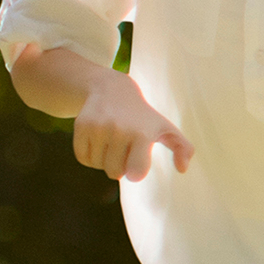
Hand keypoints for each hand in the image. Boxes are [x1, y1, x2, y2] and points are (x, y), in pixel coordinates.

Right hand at [72, 72, 192, 182]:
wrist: (112, 90)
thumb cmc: (143, 116)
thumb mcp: (166, 128)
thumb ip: (182, 148)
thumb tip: (182, 169)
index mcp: (142, 134)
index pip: (136, 173)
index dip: (136, 173)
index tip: (138, 165)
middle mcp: (120, 130)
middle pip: (114, 172)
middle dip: (119, 166)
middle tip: (124, 148)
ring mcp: (99, 128)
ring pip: (98, 165)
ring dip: (104, 160)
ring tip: (111, 142)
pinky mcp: (81, 126)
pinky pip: (82, 158)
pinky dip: (89, 156)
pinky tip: (98, 141)